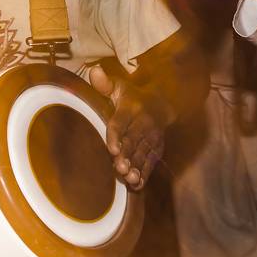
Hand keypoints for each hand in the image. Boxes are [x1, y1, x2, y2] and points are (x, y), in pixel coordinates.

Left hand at [89, 65, 168, 191]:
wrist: (162, 104)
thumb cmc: (132, 97)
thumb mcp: (120, 86)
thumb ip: (105, 83)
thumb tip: (93, 71)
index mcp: (131, 108)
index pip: (120, 123)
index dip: (116, 135)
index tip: (111, 148)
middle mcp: (144, 124)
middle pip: (133, 141)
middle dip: (127, 155)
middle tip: (119, 168)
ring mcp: (152, 138)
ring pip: (142, 154)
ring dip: (136, 167)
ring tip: (128, 178)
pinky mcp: (157, 149)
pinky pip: (151, 162)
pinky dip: (144, 174)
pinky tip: (136, 185)